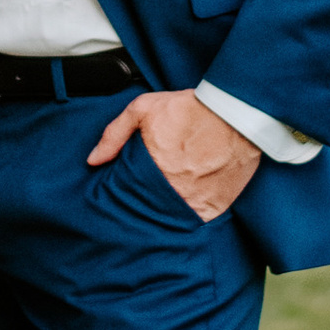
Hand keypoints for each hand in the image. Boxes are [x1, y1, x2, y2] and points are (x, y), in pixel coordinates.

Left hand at [87, 86, 260, 220]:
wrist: (237, 113)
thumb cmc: (191, 108)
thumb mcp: (144, 109)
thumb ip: (114, 134)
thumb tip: (93, 160)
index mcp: (150, 171)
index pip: (127, 196)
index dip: (125, 194)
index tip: (126, 191)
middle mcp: (172, 192)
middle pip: (148, 209)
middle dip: (145, 205)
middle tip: (148, 195)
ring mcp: (195, 203)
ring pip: (171, 218)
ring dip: (167, 212)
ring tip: (167, 201)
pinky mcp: (216, 207)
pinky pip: (197, 220)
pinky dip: (191, 214)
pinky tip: (187, 203)